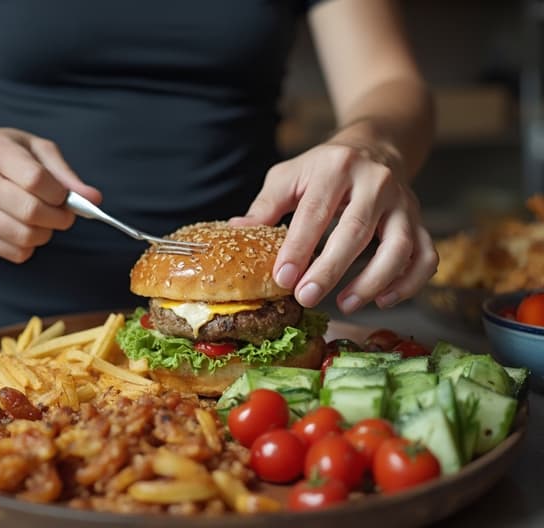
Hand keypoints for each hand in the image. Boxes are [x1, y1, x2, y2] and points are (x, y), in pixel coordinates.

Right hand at [0, 127, 100, 262]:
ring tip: (42, 218)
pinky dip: (30, 244)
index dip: (60, 194)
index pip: (36, 181)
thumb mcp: (33, 147)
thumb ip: (65, 174)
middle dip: (60, 217)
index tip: (65, 196)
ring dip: (46, 232)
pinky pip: (16, 253)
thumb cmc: (0, 152)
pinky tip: (24, 226)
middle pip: (32, 213)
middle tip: (63, 212)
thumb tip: (95, 199)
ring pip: (26, 237)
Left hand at [229, 143, 437, 312]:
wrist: (375, 145)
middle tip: (307, 298)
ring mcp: (404, 203)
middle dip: (331, 269)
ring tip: (346, 304)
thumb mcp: (290, 175)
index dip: (299, 247)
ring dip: (374, 280)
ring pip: (399, 246)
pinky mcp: (420, 221)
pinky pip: (426, 256)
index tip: (282, 278)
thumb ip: (266, 205)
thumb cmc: (324, 167)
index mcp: (336, 168)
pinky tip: (383, 299)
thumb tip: (237, 230)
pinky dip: (409, 282)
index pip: (315, 212)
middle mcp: (375, 183)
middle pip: (356, 231)